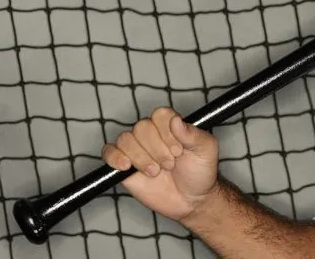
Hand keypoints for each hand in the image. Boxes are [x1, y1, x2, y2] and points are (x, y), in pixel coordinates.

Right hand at [101, 107, 219, 221]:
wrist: (191, 200)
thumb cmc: (200, 172)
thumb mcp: (205, 150)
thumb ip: (193, 134)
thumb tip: (176, 120)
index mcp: (171, 125)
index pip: (160, 115)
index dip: (167, 132)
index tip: (178, 150)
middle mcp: (152, 134)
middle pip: (141, 127)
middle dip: (156, 149)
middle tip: (169, 165)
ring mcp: (137, 148)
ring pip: (125, 139)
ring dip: (141, 158)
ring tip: (155, 172)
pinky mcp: (124, 165)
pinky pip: (108, 151)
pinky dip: (114, 157)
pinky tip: (127, 166)